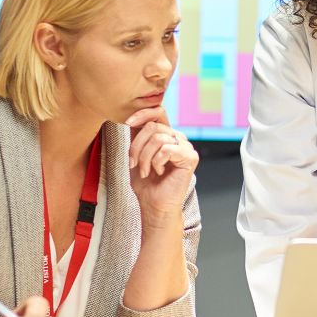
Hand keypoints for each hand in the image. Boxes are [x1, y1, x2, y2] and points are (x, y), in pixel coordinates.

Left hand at [124, 107, 197, 224]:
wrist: (153, 204)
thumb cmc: (145, 183)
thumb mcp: (136, 153)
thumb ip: (137, 135)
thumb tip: (130, 118)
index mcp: (166, 135)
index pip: (158, 112)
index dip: (142, 114)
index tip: (126, 124)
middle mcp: (177, 138)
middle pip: (153, 126)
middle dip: (137, 146)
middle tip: (133, 163)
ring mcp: (185, 147)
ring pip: (157, 138)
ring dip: (144, 158)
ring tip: (145, 171)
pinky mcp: (190, 157)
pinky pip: (166, 150)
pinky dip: (156, 162)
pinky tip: (159, 172)